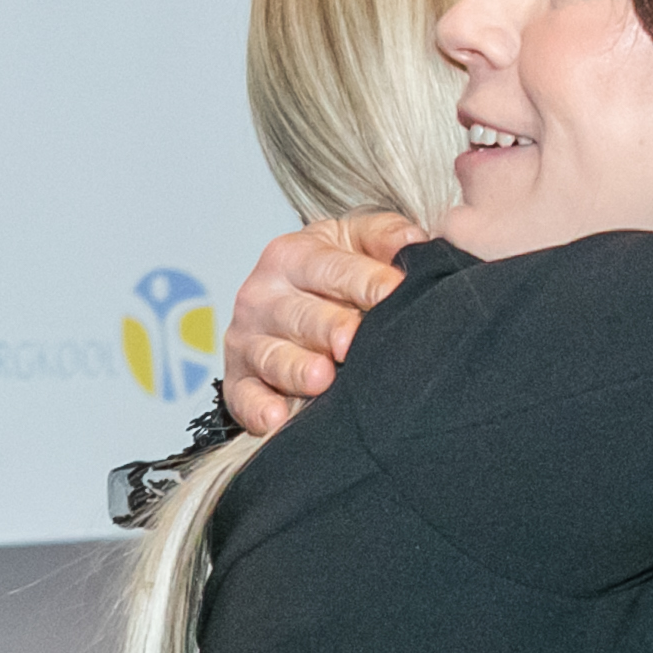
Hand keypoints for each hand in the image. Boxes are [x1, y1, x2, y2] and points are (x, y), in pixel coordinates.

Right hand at [221, 211, 421, 433]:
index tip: (393, 291)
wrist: (286, 303)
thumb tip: (414, 240)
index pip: (329, 267)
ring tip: (322, 378)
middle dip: (327, 327)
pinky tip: (277, 417)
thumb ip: (383, 235)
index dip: (363, 279)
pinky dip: (258, 408)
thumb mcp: (354, 242)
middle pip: (299, 314)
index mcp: (292, 256)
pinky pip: (244, 397)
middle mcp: (263, 296)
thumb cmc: (331, 273)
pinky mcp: (238, 380)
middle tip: (352, 341)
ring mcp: (247, 340)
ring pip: (272, 356)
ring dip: (296, 369)